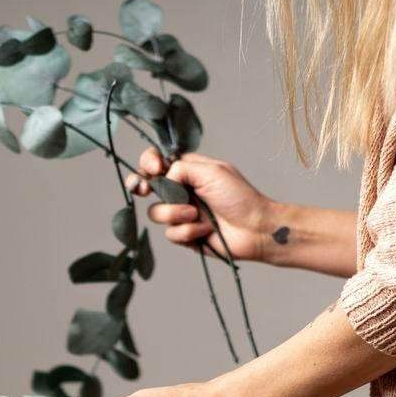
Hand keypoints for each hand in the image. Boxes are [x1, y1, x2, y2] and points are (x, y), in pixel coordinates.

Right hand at [127, 148, 275, 261]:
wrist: (254, 230)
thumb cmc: (240, 198)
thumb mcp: (211, 172)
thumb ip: (181, 169)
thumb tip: (163, 177)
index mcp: (189, 171)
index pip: (158, 161)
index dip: (149, 163)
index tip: (155, 168)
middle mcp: (182, 191)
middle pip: (147, 186)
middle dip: (140, 185)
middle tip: (142, 189)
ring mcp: (182, 214)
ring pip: (157, 213)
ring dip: (176, 213)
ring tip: (197, 215)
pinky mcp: (185, 235)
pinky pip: (171, 233)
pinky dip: (188, 231)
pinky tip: (205, 230)